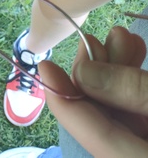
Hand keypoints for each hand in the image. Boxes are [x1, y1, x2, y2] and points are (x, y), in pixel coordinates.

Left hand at [40, 27, 147, 156]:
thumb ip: (133, 92)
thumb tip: (83, 73)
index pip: (88, 131)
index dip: (63, 97)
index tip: (46, 65)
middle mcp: (131, 156)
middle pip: (103, 118)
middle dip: (95, 74)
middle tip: (91, 40)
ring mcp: (142, 147)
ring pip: (122, 111)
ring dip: (118, 71)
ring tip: (120, 37)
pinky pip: (140, 112)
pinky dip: (135, 84)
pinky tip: (134, 53)